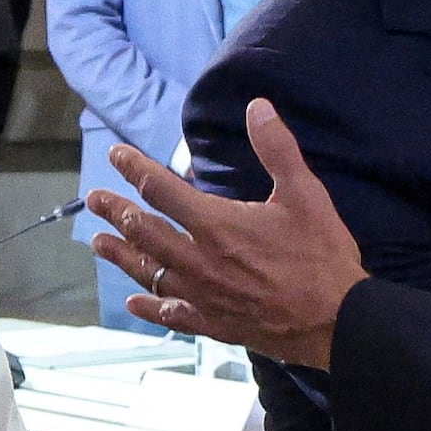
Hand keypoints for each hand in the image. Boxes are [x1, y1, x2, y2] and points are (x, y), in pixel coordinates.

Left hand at [90, 102, 360, 370]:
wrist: (336, 322)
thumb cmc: (322, 257)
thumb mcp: (306, 194)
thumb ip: (278, 148)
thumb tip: (258, 106)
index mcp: (217, 225)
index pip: (162, 189)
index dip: (135, 169)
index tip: (117, 155)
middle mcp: (200, 260)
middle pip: (144, 231)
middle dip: (117, 212)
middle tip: (94, 199)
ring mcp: (203, 295)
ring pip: (149, 272)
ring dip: (121, 255)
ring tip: (99, 243)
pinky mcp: (214, 323)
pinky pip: (172, 314)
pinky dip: (150, 307)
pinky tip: (134, 303)